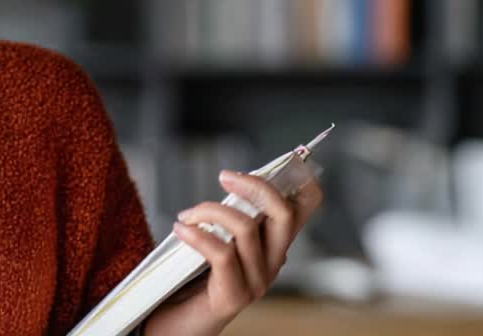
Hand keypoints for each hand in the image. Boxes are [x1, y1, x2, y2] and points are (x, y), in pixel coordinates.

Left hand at [145, 170, 323, 335]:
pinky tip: (180, 229)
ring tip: (186, 215)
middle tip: (224, 177)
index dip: (301, 180)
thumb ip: (231, 214)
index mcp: (274, 243)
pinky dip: (197, 234)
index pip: (305, 208)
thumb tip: (231, 180)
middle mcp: (274, 262)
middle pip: (284, 213)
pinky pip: (221, 253)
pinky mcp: (235, 296)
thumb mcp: (218, 236)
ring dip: (209, 211)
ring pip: (246, 229)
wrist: (176, 323)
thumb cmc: (192, 277)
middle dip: (255, 186)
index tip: (277, 162)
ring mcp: (258, 281)